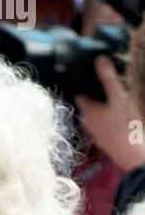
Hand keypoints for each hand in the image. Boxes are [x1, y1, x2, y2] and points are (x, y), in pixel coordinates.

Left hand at [75, 56, 144, 170]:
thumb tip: (100, 59)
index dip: (81, 90)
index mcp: (90, 112)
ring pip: (94, 122)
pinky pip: (103, 131)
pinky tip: (115, 124)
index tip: (81, 83)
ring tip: (106, 107)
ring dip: (98, 115)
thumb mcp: (119, 97)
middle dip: (90, 102)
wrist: (132, 155)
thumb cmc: (125, 126)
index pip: (80, 98)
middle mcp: (90, 125)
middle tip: (96, 93)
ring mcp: (97, 136)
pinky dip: (106, 125)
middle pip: (86, 111)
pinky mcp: (106, 145)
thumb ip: (109, 79)